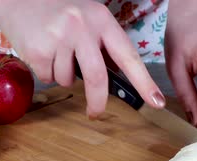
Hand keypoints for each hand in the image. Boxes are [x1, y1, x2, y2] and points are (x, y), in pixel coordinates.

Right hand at [0, 0, 165, 118]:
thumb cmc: (56, 11)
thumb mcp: (86, 19)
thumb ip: (102, 44)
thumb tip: (119, 77)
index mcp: (100, 19)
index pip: (128, 56)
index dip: (144, 81)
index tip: (157, 101)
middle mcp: (82, 26)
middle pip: (97, 77)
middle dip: (97, 102)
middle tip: (95, 113)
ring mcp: (59, 38)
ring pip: (69, 79)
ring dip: (63, 75)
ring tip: (54, 50)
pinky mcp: (38, 50)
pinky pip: (49, 77)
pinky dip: (46, 72)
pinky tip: (41, 51)